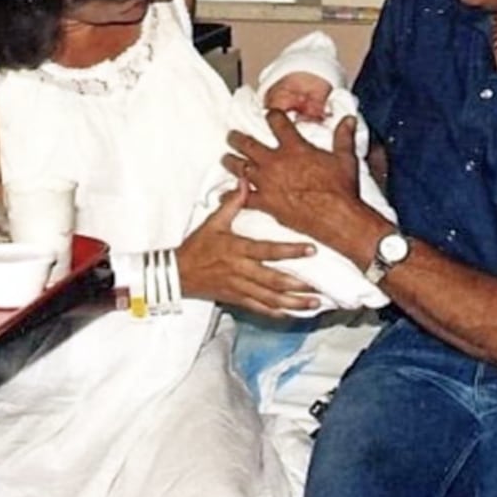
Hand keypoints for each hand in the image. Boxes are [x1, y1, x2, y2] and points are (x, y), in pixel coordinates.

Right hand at [177, 179, 320, 317]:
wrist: (177, 273)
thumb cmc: (197, 246)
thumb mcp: (213, 222)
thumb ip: (232, 203)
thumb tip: (244, 182)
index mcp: (237, 249)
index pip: (268, 250)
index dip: (290, 251)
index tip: (311, 249)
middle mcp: (240, 270)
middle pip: (273, 280)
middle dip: (298, 285)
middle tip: (319, 287)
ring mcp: (239, 287)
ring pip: (269, 299)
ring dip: (293, 303)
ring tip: (313, 304)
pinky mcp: (236, 299)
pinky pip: (259, 309)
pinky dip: (276, 313)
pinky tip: (292, 314)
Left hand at [223, 110, 363, 249]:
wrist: (336, 217)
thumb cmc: (341, 188)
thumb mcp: (345, 158)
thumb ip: (343, 137)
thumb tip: (349, 119)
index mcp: (294, 147)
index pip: (277, 123)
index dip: (272, 115)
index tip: (269, 114)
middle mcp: (275, 162)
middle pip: (249, 144)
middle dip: (238, 138)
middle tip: (232, 136)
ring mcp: (267, 182)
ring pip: (240, 168)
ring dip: (231, 162)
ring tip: (225, 159)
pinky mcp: (265, 203)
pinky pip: (242, 198)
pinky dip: (232, 196)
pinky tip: (224, 195)